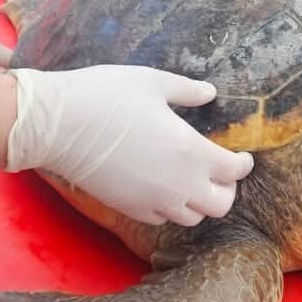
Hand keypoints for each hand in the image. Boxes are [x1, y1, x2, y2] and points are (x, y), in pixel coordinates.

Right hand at [7, 65, 253, 226]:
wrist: (57, 125)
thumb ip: (187, 91)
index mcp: (192, 153)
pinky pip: (163, 219)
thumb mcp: (154, 82)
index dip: (244, 164)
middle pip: (221, 205)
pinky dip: (172, 209)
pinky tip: (165, 189)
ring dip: (200, 202)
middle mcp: (179, 185)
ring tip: (194, 182)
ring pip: (193, 218)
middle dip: (227, 189)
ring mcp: (154, 202)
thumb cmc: (106, 97)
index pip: (235, 172)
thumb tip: (209, 93)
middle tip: (221, 172)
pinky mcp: (129, 209)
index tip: (243, 156)